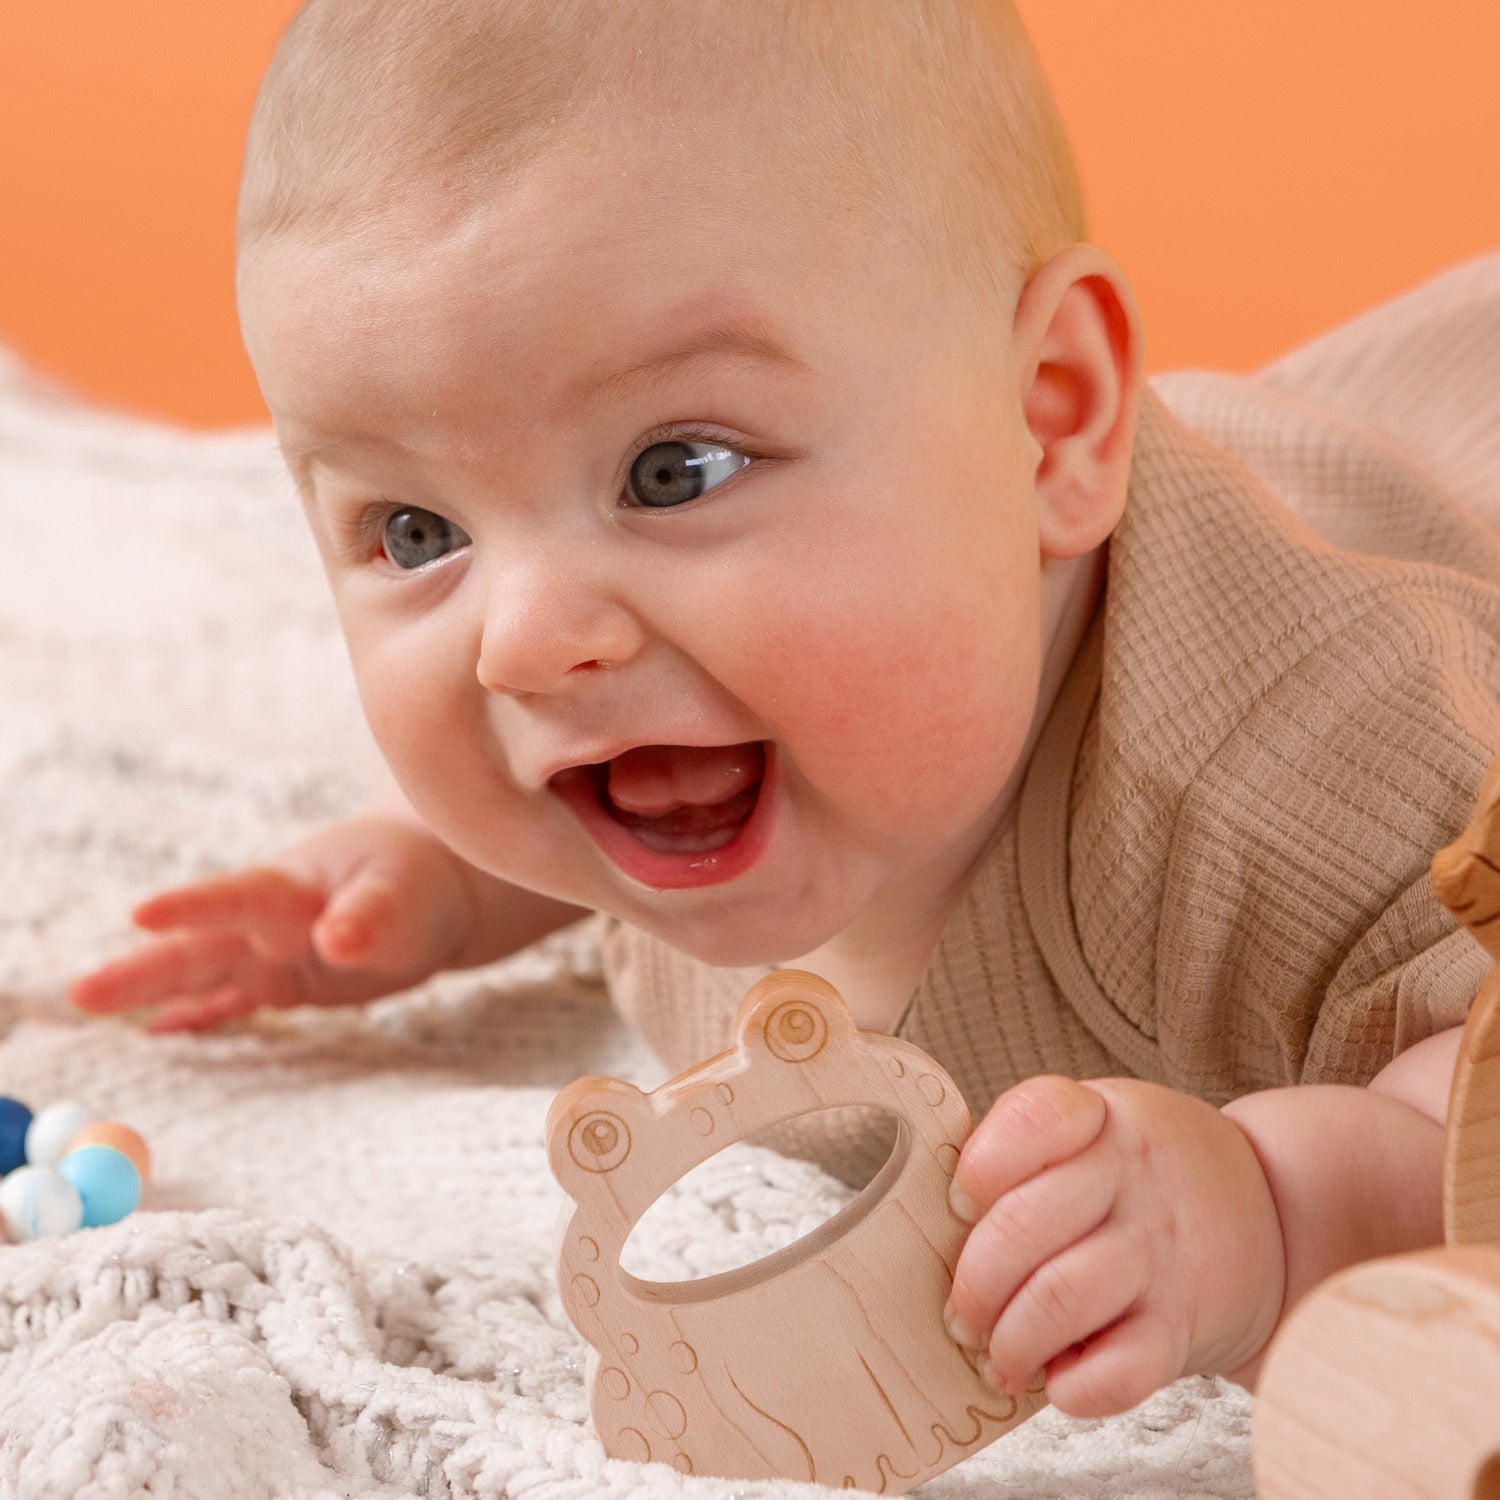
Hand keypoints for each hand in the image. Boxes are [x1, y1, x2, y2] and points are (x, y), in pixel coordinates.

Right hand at [68, 815, 476, 1031]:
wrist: (435, 888)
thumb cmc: (416, 882)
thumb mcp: (403, 898)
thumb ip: (370, 917)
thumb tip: (337, 939)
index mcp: (293, 889)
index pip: (237, 897)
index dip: (192, 907)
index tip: (141, 913)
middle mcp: (271, 922)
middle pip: (201, 946)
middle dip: (142, 970)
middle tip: (80, 992)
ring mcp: (273, 952)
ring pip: (205, 973)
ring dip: (151, 992)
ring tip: (88, 1001)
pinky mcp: (286, 979)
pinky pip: (233, 999)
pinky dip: (199, 1014)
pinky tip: (158, 1030)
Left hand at [942, 1075, 1284, 1417]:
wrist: (1271, 1207)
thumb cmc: (1143, 1172)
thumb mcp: (1094, 1127)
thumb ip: (1022, 1156)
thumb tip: (934, 1217)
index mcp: (1100, 1119)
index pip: (1034, 1119)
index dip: (980, 1166)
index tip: (960, 1202)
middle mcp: (1134, 1180)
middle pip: (1024, 1226)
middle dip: (972, 1282)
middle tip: (960, 1313)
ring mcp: (1163, 1253)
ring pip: (1060, 1299)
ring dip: (1009, 1341)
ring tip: (997, 1356)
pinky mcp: (1185, 1327)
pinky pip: (1118, 1371)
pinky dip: (1072, 1388)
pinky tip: (1056, 1380)